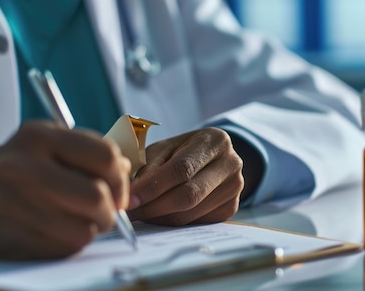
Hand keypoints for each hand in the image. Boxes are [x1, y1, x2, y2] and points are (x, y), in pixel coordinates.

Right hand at [0, 121, 130, 259]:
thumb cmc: (15, 171)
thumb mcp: (45, 145)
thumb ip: (87, 153)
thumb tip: (127, 171)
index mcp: (39, 136)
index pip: (105, 155)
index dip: (121, 178)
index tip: (119, 189)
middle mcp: (25, 167)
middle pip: (97, 196)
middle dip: (110, 210)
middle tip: (106, 212)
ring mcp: (17, 203)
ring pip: (85, 228)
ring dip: (90, 229)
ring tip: (77, 220)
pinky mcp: (13, 235)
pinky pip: (66, 247)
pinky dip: (71, 243)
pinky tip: (57, 231)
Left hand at [128, 128, 243, 225]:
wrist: (213, 157)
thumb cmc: (184, 150)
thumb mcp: (166, 148)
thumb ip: (150, 167)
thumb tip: (131, 193)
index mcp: (215, 141)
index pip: (182, 168)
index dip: (153, 187)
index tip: (130, 200)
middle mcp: (231, 164)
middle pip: (189, 194)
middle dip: (155, 207)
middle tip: (131, 213)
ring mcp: (235, 188)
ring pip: (191, 213)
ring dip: (160, 218)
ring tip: (141, 214)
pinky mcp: (231, 208)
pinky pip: (197, 222)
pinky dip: (173, 223)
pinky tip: (160, 216)